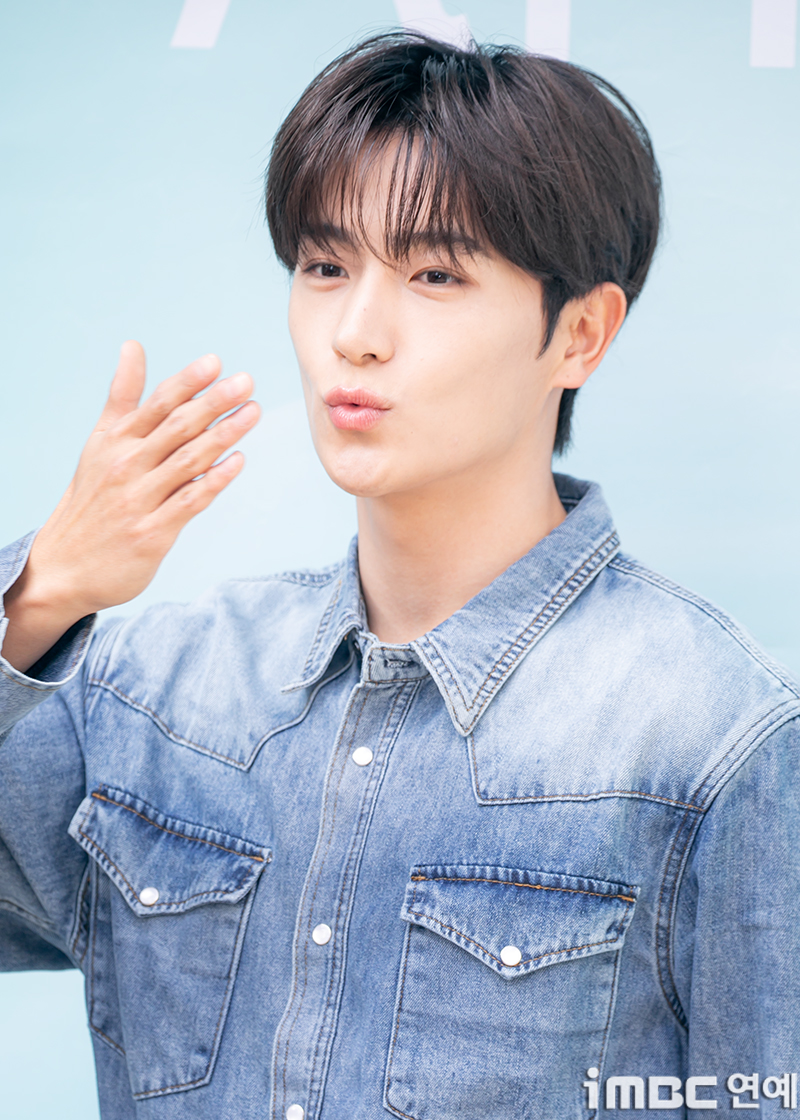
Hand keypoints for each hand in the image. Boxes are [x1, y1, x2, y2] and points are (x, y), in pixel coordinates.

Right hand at [2, 341, 259, 671]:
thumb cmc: (91, 500)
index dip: (187, 382)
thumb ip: (124, 396)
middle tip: (246, 382)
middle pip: (176, 427)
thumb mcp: (100, 442)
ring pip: (188, 461)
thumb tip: (133, 345)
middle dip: (213, 403)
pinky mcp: (152, 533)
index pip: (156, 404)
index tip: (215, 362)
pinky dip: (214, 481)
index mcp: (116, 441)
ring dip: (224, 435)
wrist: (63, 567)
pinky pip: (190, 501)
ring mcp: (139, 500)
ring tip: (253, 413)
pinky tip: (238, 462)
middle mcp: (126, 466)